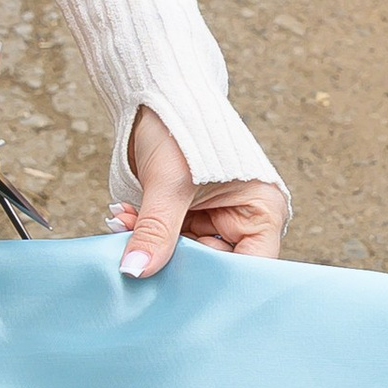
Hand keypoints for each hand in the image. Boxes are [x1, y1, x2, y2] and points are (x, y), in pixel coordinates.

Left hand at [112, 107, 287, 274]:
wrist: (157, 92)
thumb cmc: (179, 126)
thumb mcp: (168, 185)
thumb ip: (155, 232)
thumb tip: (136, 272)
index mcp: (262, 210)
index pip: (250, 267)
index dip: (219, 285)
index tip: (181, 295)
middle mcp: (244, 218)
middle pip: (215, 266)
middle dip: (174, 261)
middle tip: (137, 257)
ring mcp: (215, 218)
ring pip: (186, 255)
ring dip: (153, 245)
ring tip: (125, 222)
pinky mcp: (190, 214)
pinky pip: (169, 239)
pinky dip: (145, 233)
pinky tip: (125, 217)